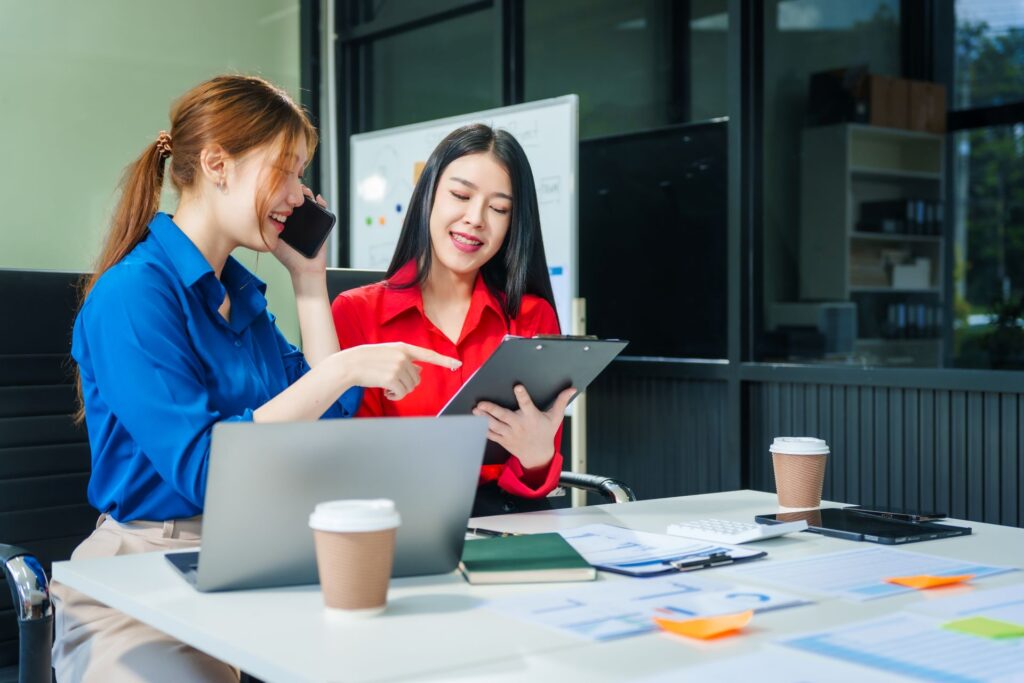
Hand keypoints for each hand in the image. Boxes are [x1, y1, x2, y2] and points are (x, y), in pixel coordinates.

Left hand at [272, 187, 327, 277]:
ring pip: (309, 201)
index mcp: (285, 220)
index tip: (280, 187)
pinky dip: (321, 202)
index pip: (283, 201)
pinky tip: (318, 199)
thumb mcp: (273, 240)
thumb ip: (267, 228)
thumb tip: (259, 212)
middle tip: (293, 187)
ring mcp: (309, 219)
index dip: (282, 193)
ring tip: (305, 192)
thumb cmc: (288, 257)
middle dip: (295, 190)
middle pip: (295, 198)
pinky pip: (322, 209)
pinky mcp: (320, 223)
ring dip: (307, 193)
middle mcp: (297, 218)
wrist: (305, 268)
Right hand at [338, 342, 460, 400]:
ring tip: (387, 388)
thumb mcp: (388, 355)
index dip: (444, 360)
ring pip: (410, 386)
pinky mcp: (392, 378)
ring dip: (400, 391)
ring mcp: (398, 366)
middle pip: (417, 378)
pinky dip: (395, 396)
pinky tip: (386, 392)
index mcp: (403, 348)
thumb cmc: (367, 360)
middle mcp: (403, 356)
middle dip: (407, 384)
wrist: (349, 364)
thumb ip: (405, 360)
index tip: (457, 364)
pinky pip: (402, 393)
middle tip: (392, 384)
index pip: (428, 354)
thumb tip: (420, 371)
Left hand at [473, 385, 575, 469]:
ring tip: (475, 410)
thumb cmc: (546, 433)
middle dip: (492, 409)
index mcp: (532, 418)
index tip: (517, 386)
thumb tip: (572, 388)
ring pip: (494, 425)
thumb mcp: (555, 418)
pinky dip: (482, 429)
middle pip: (504, 416)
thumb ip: (561, 402)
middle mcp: (519, 426)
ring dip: (483, 418)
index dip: (522, 395)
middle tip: (481, 403)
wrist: (538, 456)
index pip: (527, 404)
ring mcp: (510, 434)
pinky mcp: (503, 440)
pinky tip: (473, 423)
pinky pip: (491, 434)